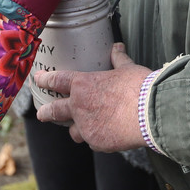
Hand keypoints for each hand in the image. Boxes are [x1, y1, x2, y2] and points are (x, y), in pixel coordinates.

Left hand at [34, 43, 151, 151]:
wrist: (151, 113)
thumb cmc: (139, 87)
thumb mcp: (127, 68)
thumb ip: (118, 59)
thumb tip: (117, 47)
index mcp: (83, 84)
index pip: (56, 80)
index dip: (45, 79)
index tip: (38, 79)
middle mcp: (79, 106)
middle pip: (54, 110)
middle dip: (45, 112)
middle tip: (41, 114)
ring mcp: (87, 127)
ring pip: (74, 132)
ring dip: (76, 129)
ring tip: (82, 129)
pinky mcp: (98, 142)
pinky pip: (93, 141)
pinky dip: (97, 138)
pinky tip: (107, 135)